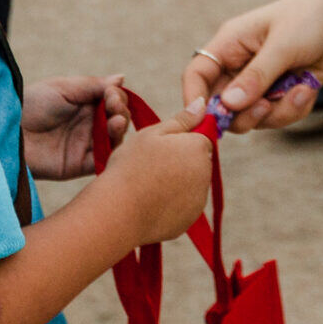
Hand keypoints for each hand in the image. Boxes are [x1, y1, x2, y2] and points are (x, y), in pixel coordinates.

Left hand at [20, 75, 131, 180]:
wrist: (8, 130)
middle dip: (122, 112)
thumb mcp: (62, 87)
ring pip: (115, 141)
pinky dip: (112, 153)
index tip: (109, 94)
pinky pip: (102, 162)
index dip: (117, 97)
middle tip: (114, 107)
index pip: (113, 101)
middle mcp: (89, 125)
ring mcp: (85, 146)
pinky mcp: (78, 166)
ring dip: (120, 130)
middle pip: (118, 120)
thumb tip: (122, 78)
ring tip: (116, 122)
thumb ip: (93, 85)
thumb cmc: (31, 104)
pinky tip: (112, 140)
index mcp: (86, 105)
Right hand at [103, 113, 215, 247]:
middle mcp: (205, 173)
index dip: (179, 141)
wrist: (117, 213)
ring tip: (147, 186)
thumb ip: (182, 119)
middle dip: (181, 161)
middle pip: (198, 162)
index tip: (159, 149)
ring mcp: (198, 199)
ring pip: (191, 184)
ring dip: (177, 182)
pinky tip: (150, 203)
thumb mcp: (152, 134)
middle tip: (150, 167)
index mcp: (198, 147)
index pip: (200, 138)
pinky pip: (183, 206)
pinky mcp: (189, 219)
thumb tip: (203, 103)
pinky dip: (172, 203)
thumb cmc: (131, 167)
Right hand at [181, 0, 322, 133]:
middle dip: (245, 114)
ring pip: (252, 116)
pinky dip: (294, 107)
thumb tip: (227, 105)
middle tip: (267, 106)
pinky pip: (277, 115)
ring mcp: (262, 80)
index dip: (194, 99)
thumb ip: (256, 77)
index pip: (197, 74)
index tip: (205, 120)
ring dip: (277, 112)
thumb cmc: (313, 17)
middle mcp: (241, 64)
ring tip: (300, 91)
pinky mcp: (283, 91)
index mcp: (231, 43)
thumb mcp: (284, 45)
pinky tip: (309, 86)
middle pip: (223, 106)